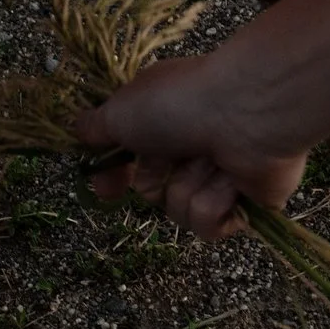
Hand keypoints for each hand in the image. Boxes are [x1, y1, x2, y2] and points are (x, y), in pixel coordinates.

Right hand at [74, 52, 310, 241]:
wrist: (251, 112)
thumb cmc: (184, 103)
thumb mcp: (122, 109)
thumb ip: (95, 126)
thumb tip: (78, 132)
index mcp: (163, 124)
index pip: (129, 164)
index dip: (113, 178)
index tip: (104, 189)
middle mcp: (192, 150)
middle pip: (152, 193)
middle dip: (157, 179)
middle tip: (175, 153)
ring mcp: (221, 176)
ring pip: (179, 211)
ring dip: (187, 186)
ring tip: (211, 160)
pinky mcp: (248, 203)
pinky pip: (209, 225)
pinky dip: (213, 203)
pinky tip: (230, 181)